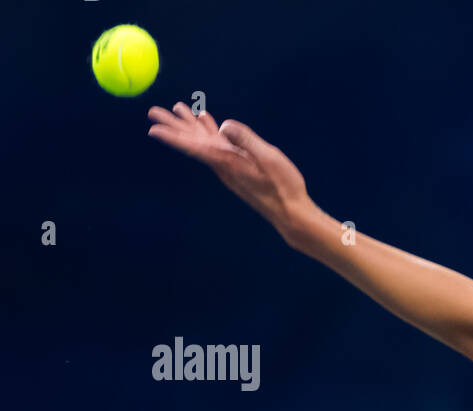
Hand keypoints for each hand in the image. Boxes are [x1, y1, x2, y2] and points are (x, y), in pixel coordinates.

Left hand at [146, 103, 315, 243]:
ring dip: (190, 125)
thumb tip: (224, 125)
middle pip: (193, 142)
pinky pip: (218, 146)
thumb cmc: (284, 187)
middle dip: (173, 125)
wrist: (292, 213)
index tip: (153, 130)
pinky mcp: (239, 168)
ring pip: (204, 142)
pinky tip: (209, 123)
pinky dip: (209, 132)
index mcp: (228, 162)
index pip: (194, 147)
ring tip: (177, 108)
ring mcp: (230, 167)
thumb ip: (246, 140)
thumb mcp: (269, 159)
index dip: (173, 137)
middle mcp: (224, 165)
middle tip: (153, 111)